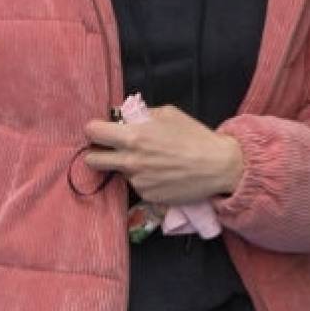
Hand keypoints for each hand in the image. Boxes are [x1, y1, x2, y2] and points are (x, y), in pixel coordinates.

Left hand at [82, 105, 243, 203]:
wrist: (217, 165)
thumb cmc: (194, 136)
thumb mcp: (167, 113)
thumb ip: (140, 116)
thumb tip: (123, 118)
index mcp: (133, 136)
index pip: (92, 132)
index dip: (95, 130)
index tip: (101, 131)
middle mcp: (130, 161)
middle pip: (92, 160)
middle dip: (97, 153)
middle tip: (109, 150)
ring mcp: (138, 182)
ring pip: (118, 172)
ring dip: (127, 166)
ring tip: (152, 161)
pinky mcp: (147, 196)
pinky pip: (137, 185)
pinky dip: (145, 179)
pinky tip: (162, 174)